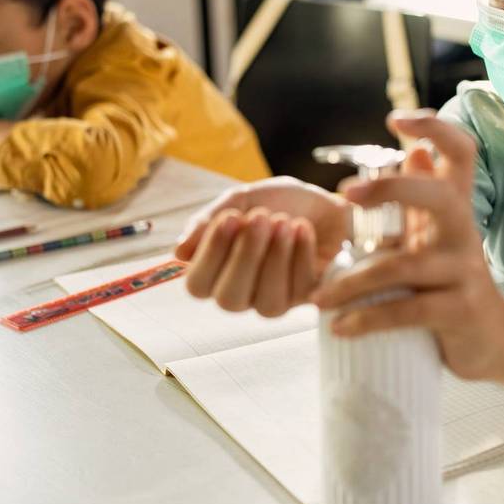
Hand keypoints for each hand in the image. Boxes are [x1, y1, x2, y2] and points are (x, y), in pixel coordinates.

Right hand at [174, 177, 351, 316]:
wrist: (325, 200)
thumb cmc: (279, 202)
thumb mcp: (241, 199)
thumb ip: (209, 221)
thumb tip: (178, 252)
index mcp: (217, 272)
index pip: (198, 285)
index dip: (211, 254)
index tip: (230, 218)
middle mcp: (243, 293)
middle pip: (229, 301)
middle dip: (245, 256)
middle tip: (261, 217)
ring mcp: (276, 299)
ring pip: (268, 304)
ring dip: (276, 258)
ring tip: (284, 221)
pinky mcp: (309, 298)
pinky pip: (300, 290)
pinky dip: (300, 254)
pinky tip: (303, 228)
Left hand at [310, 111, 503, 400]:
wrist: (493, 340)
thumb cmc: (451, 282)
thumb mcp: (437, 237)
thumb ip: (422, 200)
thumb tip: (413, 150)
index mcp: (456, 208)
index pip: (461, 153)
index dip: (435, 129)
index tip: (395, 120)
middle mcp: (464, 232)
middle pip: (437, 195)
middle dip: (392, 189)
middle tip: (346, 194)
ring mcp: (464, 271)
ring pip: (403, 266)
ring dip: (351, 283)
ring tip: (317, 298)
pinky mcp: (459, 310)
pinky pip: (406, 310)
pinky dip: (366, 319)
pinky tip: (339, 326)